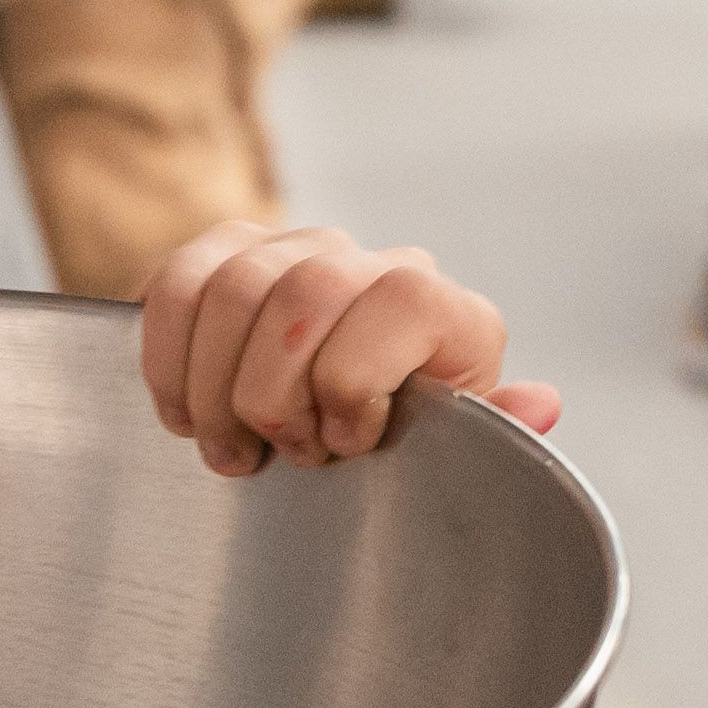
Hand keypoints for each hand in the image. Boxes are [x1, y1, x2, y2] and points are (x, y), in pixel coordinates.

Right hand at [138, 222, 556, 473]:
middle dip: (273, 392)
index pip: (404, 298)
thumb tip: (540, 402)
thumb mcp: (456, 455)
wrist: (346, 436)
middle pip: (309, 287)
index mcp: (444, 312)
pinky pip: (179, 280)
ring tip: (230, 448)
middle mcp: (373, 265)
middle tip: (275, 457)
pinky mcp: (226, 254)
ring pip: (234, 283)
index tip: (343, 442)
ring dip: (214, 384)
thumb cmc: (401, 454)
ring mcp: (297, 250)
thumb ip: (492, 433)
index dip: (357, 376)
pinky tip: (186, 411)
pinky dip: (167, 354)